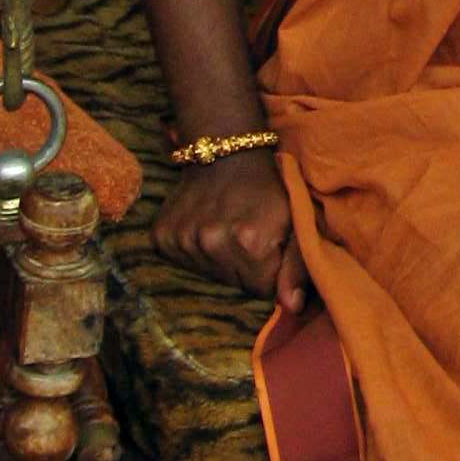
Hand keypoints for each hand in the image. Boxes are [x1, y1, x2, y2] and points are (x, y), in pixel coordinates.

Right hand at [152, 148, 309, 314]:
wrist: (224, 153)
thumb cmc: (267, 190)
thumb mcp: (294, 222)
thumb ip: (298, 267)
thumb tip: (292, 307)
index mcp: (249, 242)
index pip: (261, 290)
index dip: (268, 272)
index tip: (268, 247)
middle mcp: (211, 242)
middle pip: (234, 285)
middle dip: (245, 269)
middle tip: (248, 237)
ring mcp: (183, 239)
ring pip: (209, 276)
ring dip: (220, 260)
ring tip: (226, 230)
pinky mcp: (161, 237)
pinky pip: (183, 264)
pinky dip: (195, 253)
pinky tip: (204, 228)